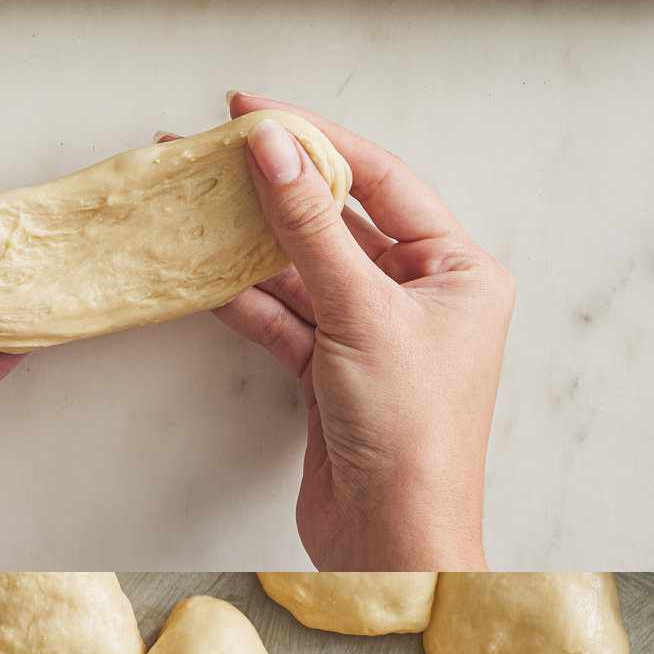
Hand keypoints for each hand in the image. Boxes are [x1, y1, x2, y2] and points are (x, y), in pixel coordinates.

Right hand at [215, 91, 514, 570]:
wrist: (393, 542)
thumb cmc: (412, 436)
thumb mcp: (363, 312)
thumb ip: (310, 227)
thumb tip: (274, 146)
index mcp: (460, 272)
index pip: (383, 180)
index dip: (317, 139)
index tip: (254, 111)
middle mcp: (422, 298)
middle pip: (340, 221)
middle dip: (277, 188)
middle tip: (214, 150)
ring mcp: (374, 335)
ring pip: (305, 270)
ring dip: (251, 242)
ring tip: (194, 201)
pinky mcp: (333, 374)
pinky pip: (285, 318)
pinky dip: (246, 297)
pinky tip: (204, 270)